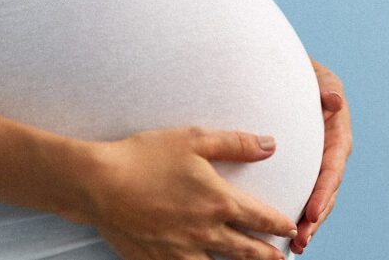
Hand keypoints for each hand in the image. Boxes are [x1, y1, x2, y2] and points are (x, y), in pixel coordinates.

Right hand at [78, 126, 298, 259]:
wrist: (99, 184)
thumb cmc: (144, 156)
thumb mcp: (193, 139)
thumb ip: (236, 143)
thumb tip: (271, 145)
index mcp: (219, 200)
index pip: (262, 218)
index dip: (280, 224)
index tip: (289, 228)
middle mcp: (207, 231)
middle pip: (250, 251)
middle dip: (269, 255)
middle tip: (282, 258)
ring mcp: (184, 251)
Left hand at [290, 58, 352, 254]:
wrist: (287, 73)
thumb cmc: (301, 72)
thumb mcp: (315, 74)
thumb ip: (324, 86)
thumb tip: (333, 100)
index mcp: (337, 132)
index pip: (332, 166)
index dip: (324, 190)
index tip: (313, 211)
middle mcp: (332, 151)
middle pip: (327, 190)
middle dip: (316, 217)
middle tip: (301, 239)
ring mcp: (320, 161)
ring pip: (317, 196)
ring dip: (309, 222)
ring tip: (296, 245)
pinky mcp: (306, 166)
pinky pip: (304, 191)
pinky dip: (299, 212)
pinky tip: (286, 235)